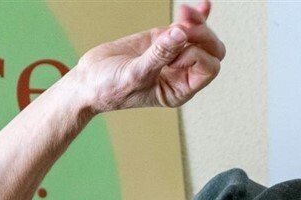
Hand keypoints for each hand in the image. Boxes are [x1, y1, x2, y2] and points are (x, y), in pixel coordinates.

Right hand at [74, 1, 224, 113]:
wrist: (89, 82)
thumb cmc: (110, 89)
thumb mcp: (135, 74)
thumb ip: (159, 55)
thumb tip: (181, 34)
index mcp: (180, 89)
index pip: (208, 68)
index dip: (196, 54)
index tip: (173, 52)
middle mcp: (182, 73)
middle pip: (211, 51)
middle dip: (202, 34)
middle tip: (181, 26)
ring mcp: (174, 55)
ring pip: (200, 35)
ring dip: (197, 21)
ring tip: (182, 11)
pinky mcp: (163, 39)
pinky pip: (186, 27)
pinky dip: (197, 16)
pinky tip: (205, 4)